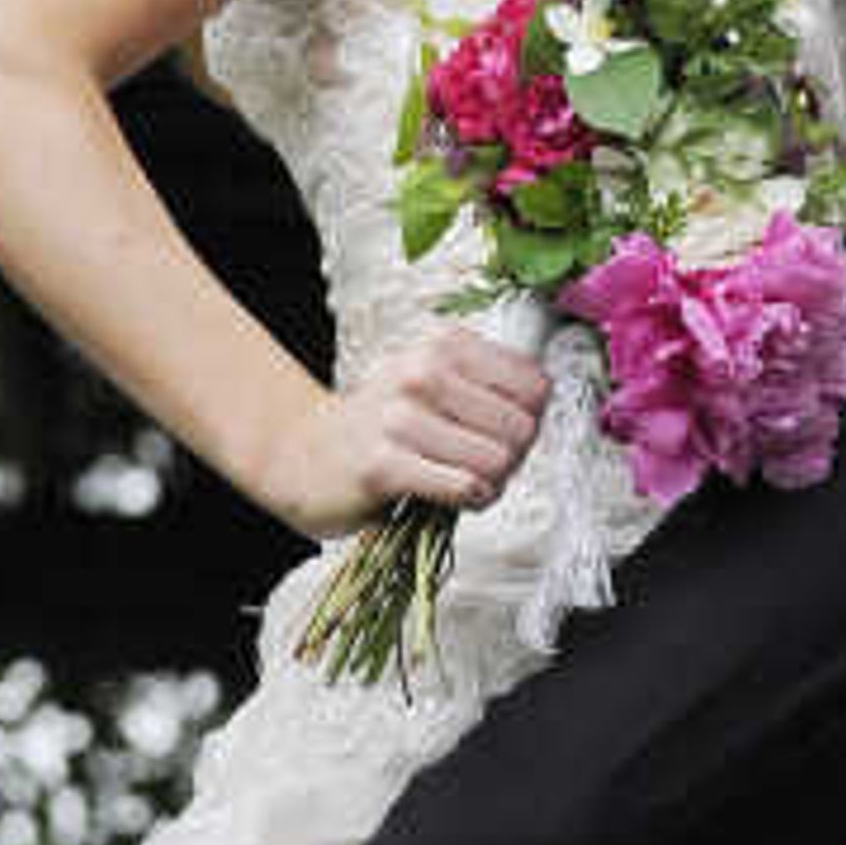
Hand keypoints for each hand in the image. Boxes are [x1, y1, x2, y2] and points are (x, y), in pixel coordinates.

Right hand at [276, 324, 543, 537]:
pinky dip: (469, 500)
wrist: (302, 452)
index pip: (535, 385)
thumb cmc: (381, 424)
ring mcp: (400, 418)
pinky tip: (448, 497)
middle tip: (480, 464)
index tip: (500, 432)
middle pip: (522, 427)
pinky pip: (463, 487)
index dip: (529, 419)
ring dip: (490, 484)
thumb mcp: (434, 382)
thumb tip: (542, 410)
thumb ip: (488, 386)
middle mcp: (422, 372)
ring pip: (497, 460)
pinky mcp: (383, 465)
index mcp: (444, 344)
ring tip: (462, 481)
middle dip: (512, 457)